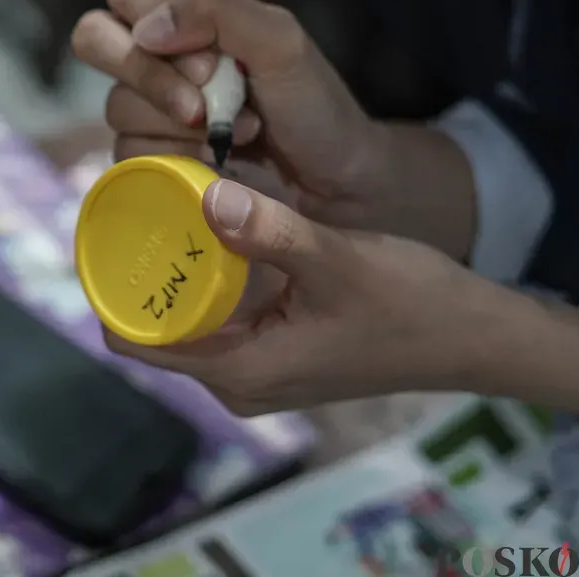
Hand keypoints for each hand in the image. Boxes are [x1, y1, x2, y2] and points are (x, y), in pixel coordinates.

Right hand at [71, 0, 384, 227]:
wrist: (333, 183)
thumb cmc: (312, 104)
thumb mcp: (281, 40)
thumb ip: (219, 10)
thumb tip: (147, 30)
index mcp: (185, 11)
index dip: (151, 17)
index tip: (208, 56)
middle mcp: (157, 54)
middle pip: (96, 39)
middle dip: (149, 76)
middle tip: (203, 104)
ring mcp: (146, 108)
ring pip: (117, 106)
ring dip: (179, 126)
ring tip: (238, 134)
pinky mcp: (146, 158)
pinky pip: (128, 153)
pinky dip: (176, 158)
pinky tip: (217, 162)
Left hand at [104, 178, 578, 418]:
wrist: (472, 337)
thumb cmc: (412, 303)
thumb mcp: (338, 259)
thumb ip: (270, 231)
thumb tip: (205, 195)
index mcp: (240, 370)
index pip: (135, 341)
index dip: (110, 287)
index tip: (106, 227)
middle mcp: (238, 382)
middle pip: (154, 330)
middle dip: (139, 272)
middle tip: (138, 201)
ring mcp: (257, 372)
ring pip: (186, 322)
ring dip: (173, 274)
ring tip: (166, 207)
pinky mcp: (276, 356)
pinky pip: (217, 320)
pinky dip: (205, 282)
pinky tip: (209, 231)